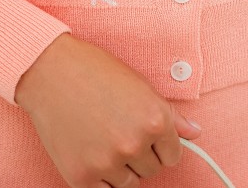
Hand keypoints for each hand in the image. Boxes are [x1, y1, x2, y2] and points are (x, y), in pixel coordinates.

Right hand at [15, 33, 201, 187]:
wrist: (52, 72)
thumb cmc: (96, 72)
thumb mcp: (140, 86)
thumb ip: (171, 116)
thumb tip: (196, 133)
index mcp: (155, 119)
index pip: (173, 155)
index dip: (160, 144)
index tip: (145, 133)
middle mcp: (135, 143)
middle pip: (151, 170)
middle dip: (140, 154)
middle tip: (120, 128)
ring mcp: (108, 163)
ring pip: (129, 182)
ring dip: (121, 167)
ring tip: (104, 136)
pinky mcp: (82, 177)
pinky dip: (100, 177)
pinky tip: (92, 150)